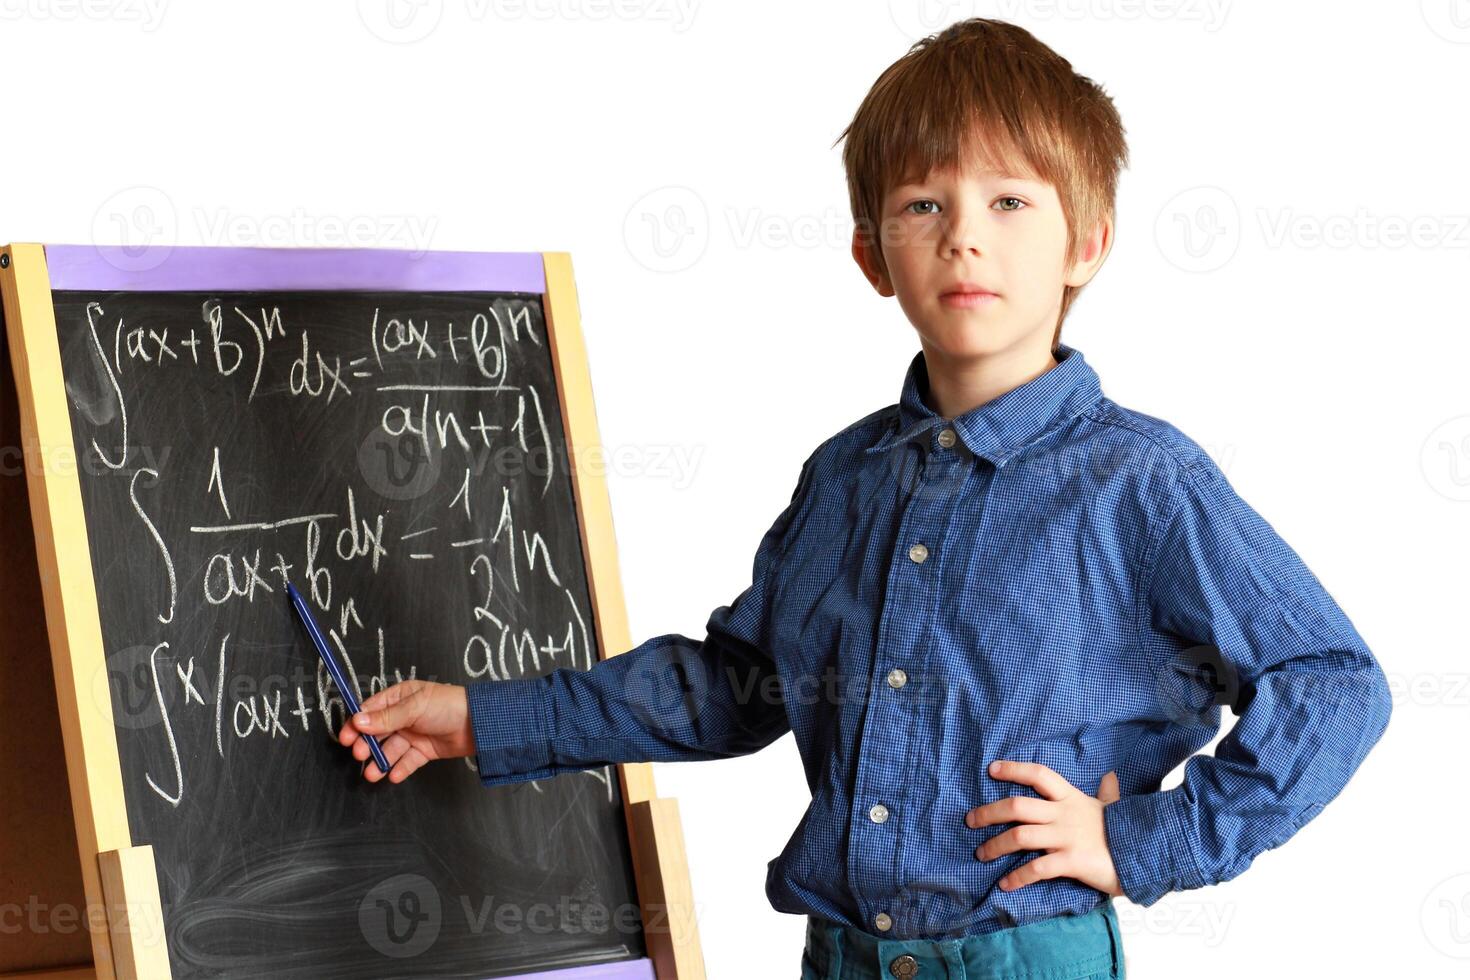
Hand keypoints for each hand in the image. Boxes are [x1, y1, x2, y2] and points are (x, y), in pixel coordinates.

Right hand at [335, 679, 474, 783]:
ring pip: (391, 749)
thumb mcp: (415, 707)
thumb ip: (387, 717)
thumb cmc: (448, 705)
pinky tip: (393, 775)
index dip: (357, 723)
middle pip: (378, 732)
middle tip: (359, 754)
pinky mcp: (424, 750)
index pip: (371, 710)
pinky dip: (399, 768)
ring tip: (372, 774)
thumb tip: (358, 721)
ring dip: (380, 761)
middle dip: (367, 744)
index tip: (346, 737)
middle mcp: (405, 716)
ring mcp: (414, 734)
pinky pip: (407, 761)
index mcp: (400, 697)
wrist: (479, 724)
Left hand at [965, 760, 1124, 897]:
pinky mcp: (1071, 861)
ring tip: (981, 853)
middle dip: (989, 812)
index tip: (991, 769)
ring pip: (1019, 836)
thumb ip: (1108, 794)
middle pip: (1017, 806)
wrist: (1148, 855)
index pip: (1039, 775)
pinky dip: (1017, 877)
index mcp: (1072, 798)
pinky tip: (1005, 884)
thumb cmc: (1127, 833)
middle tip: (970, 821)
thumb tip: (1111, 776)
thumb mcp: (1115, 809)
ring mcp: (1066, 837)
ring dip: (995, 845)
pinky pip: (1036, 868)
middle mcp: (1064, 814)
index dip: (1014, 769)